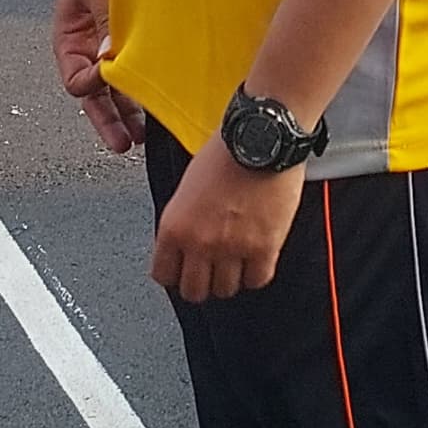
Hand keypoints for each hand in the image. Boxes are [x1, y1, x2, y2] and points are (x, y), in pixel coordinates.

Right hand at [51, 0, 142, 154]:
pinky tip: (164, 102)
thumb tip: (109, 59)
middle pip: (96, 95)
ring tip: (144, 137)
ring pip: (119, 88)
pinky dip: (149, 87)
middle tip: (125, 143)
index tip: (105, 83)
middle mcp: (92, 47)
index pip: (75, 78)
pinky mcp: (141, 37)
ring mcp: (116, 44)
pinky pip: (142, 68)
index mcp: (70, 37)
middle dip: (109, 119)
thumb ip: (103, 19)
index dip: (89, 87)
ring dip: (130, 112)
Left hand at [149, 133, 304, 304]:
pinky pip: (257, 279)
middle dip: (201, 282)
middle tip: (211, 270)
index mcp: (174, 226)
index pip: (163, 275)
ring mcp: (233, 247)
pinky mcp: (265, 246)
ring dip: (230, 278)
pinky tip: (257, 258)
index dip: (175, 274)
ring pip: (225, 290)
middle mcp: (200, 242)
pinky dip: (256, 273)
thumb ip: (184, 221)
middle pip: (193, 291)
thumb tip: (186, 244)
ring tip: (237, 262)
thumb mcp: (188, 186)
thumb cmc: (227, 149)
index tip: (184, 270)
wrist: (261, 135)